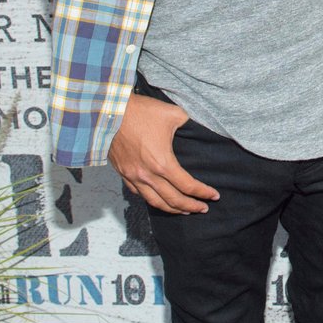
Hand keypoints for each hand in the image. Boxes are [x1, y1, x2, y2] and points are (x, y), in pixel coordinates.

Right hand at [108, 92, 218, 213]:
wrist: (108, 112)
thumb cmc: (140, 112)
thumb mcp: (173, 113)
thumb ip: (189, 123)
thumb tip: (197, 127)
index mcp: (163, 163)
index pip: (188, 186)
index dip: (203, 192)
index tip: (214, 195)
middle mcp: (148, 175)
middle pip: (173, 200)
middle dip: (191, 206)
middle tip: (203, 208)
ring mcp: (133, 176)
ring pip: (155, 202)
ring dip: (172, 209)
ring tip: (184, 211)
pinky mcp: (123, 173)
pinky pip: (138, 194)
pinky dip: (152, 199)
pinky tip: (159, 199)